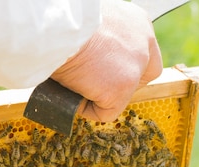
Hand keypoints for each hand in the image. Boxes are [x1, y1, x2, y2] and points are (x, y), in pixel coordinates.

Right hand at [50, 0, 162, 121]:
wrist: (56, 29)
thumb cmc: (61, 25)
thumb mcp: (89, 24)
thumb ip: (100, 40)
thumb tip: (88, 58)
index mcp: (135, 21)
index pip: (142, 50)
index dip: (123, 65)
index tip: (102, 72)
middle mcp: (143, 42)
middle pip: (142, 75)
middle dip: (118, 85)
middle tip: (92, 86)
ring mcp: (135, 67)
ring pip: (121, 95)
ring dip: (96, 95)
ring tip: (71, 84)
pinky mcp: (122, 88)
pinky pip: (104, 113)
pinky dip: (84, 108)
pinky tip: (69, 93)